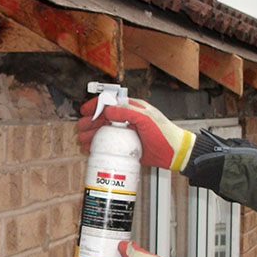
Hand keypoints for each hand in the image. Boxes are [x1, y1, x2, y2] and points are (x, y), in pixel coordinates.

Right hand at [77, 97, 194, 170]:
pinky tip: (91, 149)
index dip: (96, 105)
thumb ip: (127, 112)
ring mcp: (127, 133)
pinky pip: (109, 145)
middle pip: (104, 118)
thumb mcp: (146, 119)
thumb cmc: (165, 133)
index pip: (110, 103)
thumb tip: (108, 110)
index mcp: (133, 108)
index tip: (84, 110)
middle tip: (80, 127)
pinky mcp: (127, 147)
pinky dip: (99, 146)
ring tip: (82, 140)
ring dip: (92, 135)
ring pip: (104, 132)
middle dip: (90, 122)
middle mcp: (128, 119)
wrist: (175, 153)